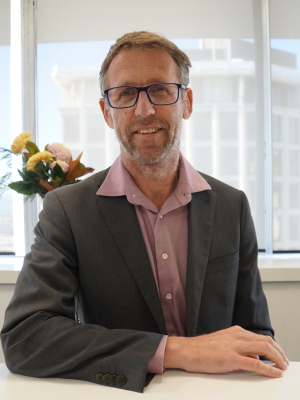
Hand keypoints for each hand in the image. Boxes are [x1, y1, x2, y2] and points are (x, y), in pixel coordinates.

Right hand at [163, 326, 288, 377]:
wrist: (186, 350)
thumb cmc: (201, 349)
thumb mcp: (223, 344)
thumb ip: (239, 349)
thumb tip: (255, 359)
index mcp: (236, 332)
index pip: (261, 337)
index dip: (274, 347)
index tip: (280, 356)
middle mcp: (237, 336)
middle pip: (267, 341)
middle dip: (280, 353)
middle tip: (285, 363)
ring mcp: (234, 346)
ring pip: (265, 349)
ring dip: (278, 359)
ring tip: (283, 368)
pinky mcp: (231, 358)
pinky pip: (255, 364)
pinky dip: (269, 369)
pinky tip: (274, 373)